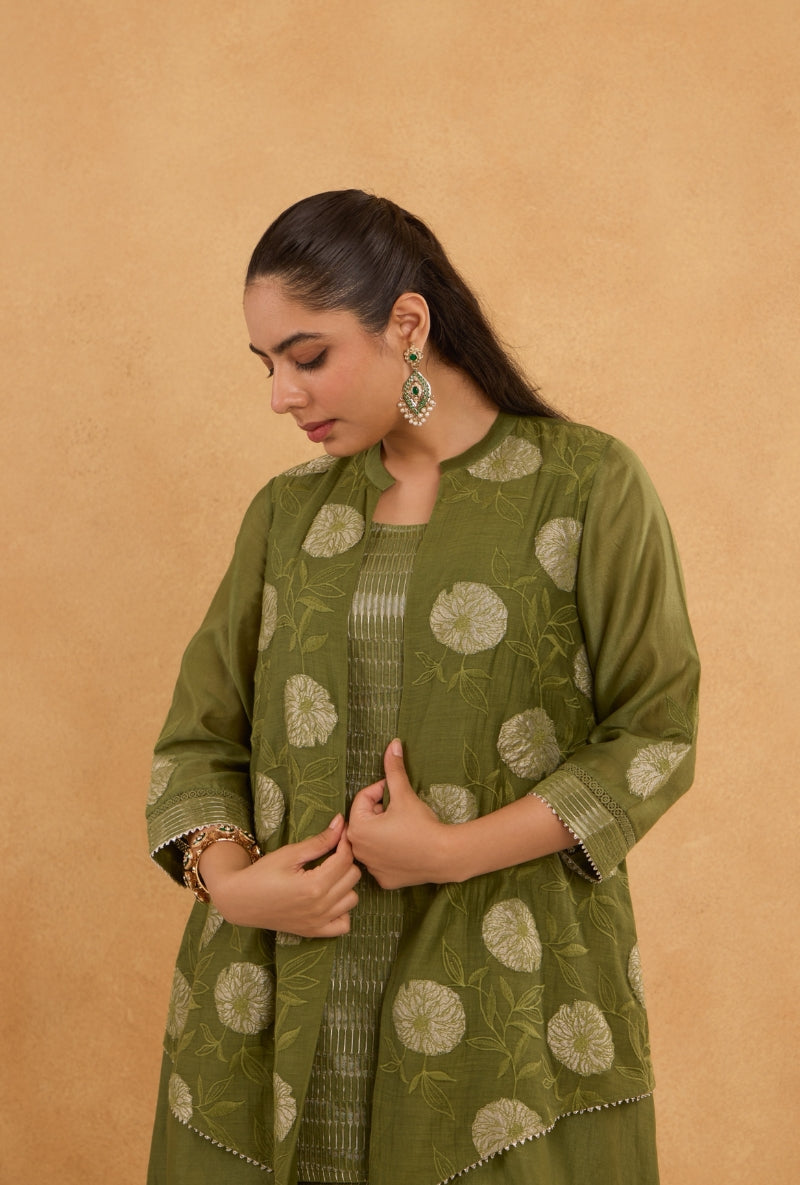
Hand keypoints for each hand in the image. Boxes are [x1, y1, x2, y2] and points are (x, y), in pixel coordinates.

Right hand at [199, 814, 360, 936]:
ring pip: (352, 899)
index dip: (344, 842)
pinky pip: (343, 925)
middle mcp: (320, 907)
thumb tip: (340, 824)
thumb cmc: (262, 873)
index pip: (345, 860)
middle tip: (331, 853)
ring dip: (345, 885)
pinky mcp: (314, 932)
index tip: (339, 833)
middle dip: (345, 861)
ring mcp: (318, 923)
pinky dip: (343, 911)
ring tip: (329, 875)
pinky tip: (330, 899)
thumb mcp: (290, 854)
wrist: (240, 900)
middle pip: (352, 877)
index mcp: (314, 886)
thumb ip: (319, 842)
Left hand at [348, 739, 449, 888]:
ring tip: (404, 828)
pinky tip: (405, 848)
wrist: (444, 856)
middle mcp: (358, 850)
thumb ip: (394, 769)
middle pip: (365, 820)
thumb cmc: (421, 825)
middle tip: (401, 811)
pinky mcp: (383, 880)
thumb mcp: (404, 794)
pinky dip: (390, 853)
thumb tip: (393, 744)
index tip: (397, 793)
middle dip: (380, 812)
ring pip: (373, 841)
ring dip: (383, 832)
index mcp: (357, 828)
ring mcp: (370, 868)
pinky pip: (382, 861)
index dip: (381, 791)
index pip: (363, 798)